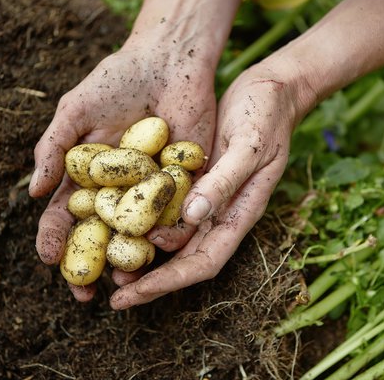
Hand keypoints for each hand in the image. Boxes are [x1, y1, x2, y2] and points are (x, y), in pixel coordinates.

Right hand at [30, 42, 216, 300]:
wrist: (170, 61)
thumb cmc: (117, 81)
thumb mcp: (76, 110)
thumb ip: (54, 148)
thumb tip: (31, 192)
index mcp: (92, 175)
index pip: (69, 214)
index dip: (57, 238)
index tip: (49, 261)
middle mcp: (122, 187)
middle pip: (104, 233)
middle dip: (93, 262)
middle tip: (85, 292)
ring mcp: (154, 187)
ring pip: (141, 232)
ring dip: (131, 258)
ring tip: (122, 279)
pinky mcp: (187, 181)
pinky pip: (177, 213)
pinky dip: (169, 233)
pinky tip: (161, 250)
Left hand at [108, 62, 311, 308]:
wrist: (272, 89)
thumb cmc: (267, 115)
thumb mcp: (249, 146)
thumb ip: (225, 181)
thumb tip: (193, 216)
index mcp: (241, 213)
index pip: (205, 261)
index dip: (170, 281)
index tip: (136, 294)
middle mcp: (223, 213)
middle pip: (186, 259)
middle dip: (152, 279)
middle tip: (115, 292)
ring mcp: (209, 197)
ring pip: (175, 238)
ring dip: (146, 255)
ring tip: (111, 264)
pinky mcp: (196, 179)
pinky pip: (169, 208)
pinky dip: (147, 220)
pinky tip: (122, 220)